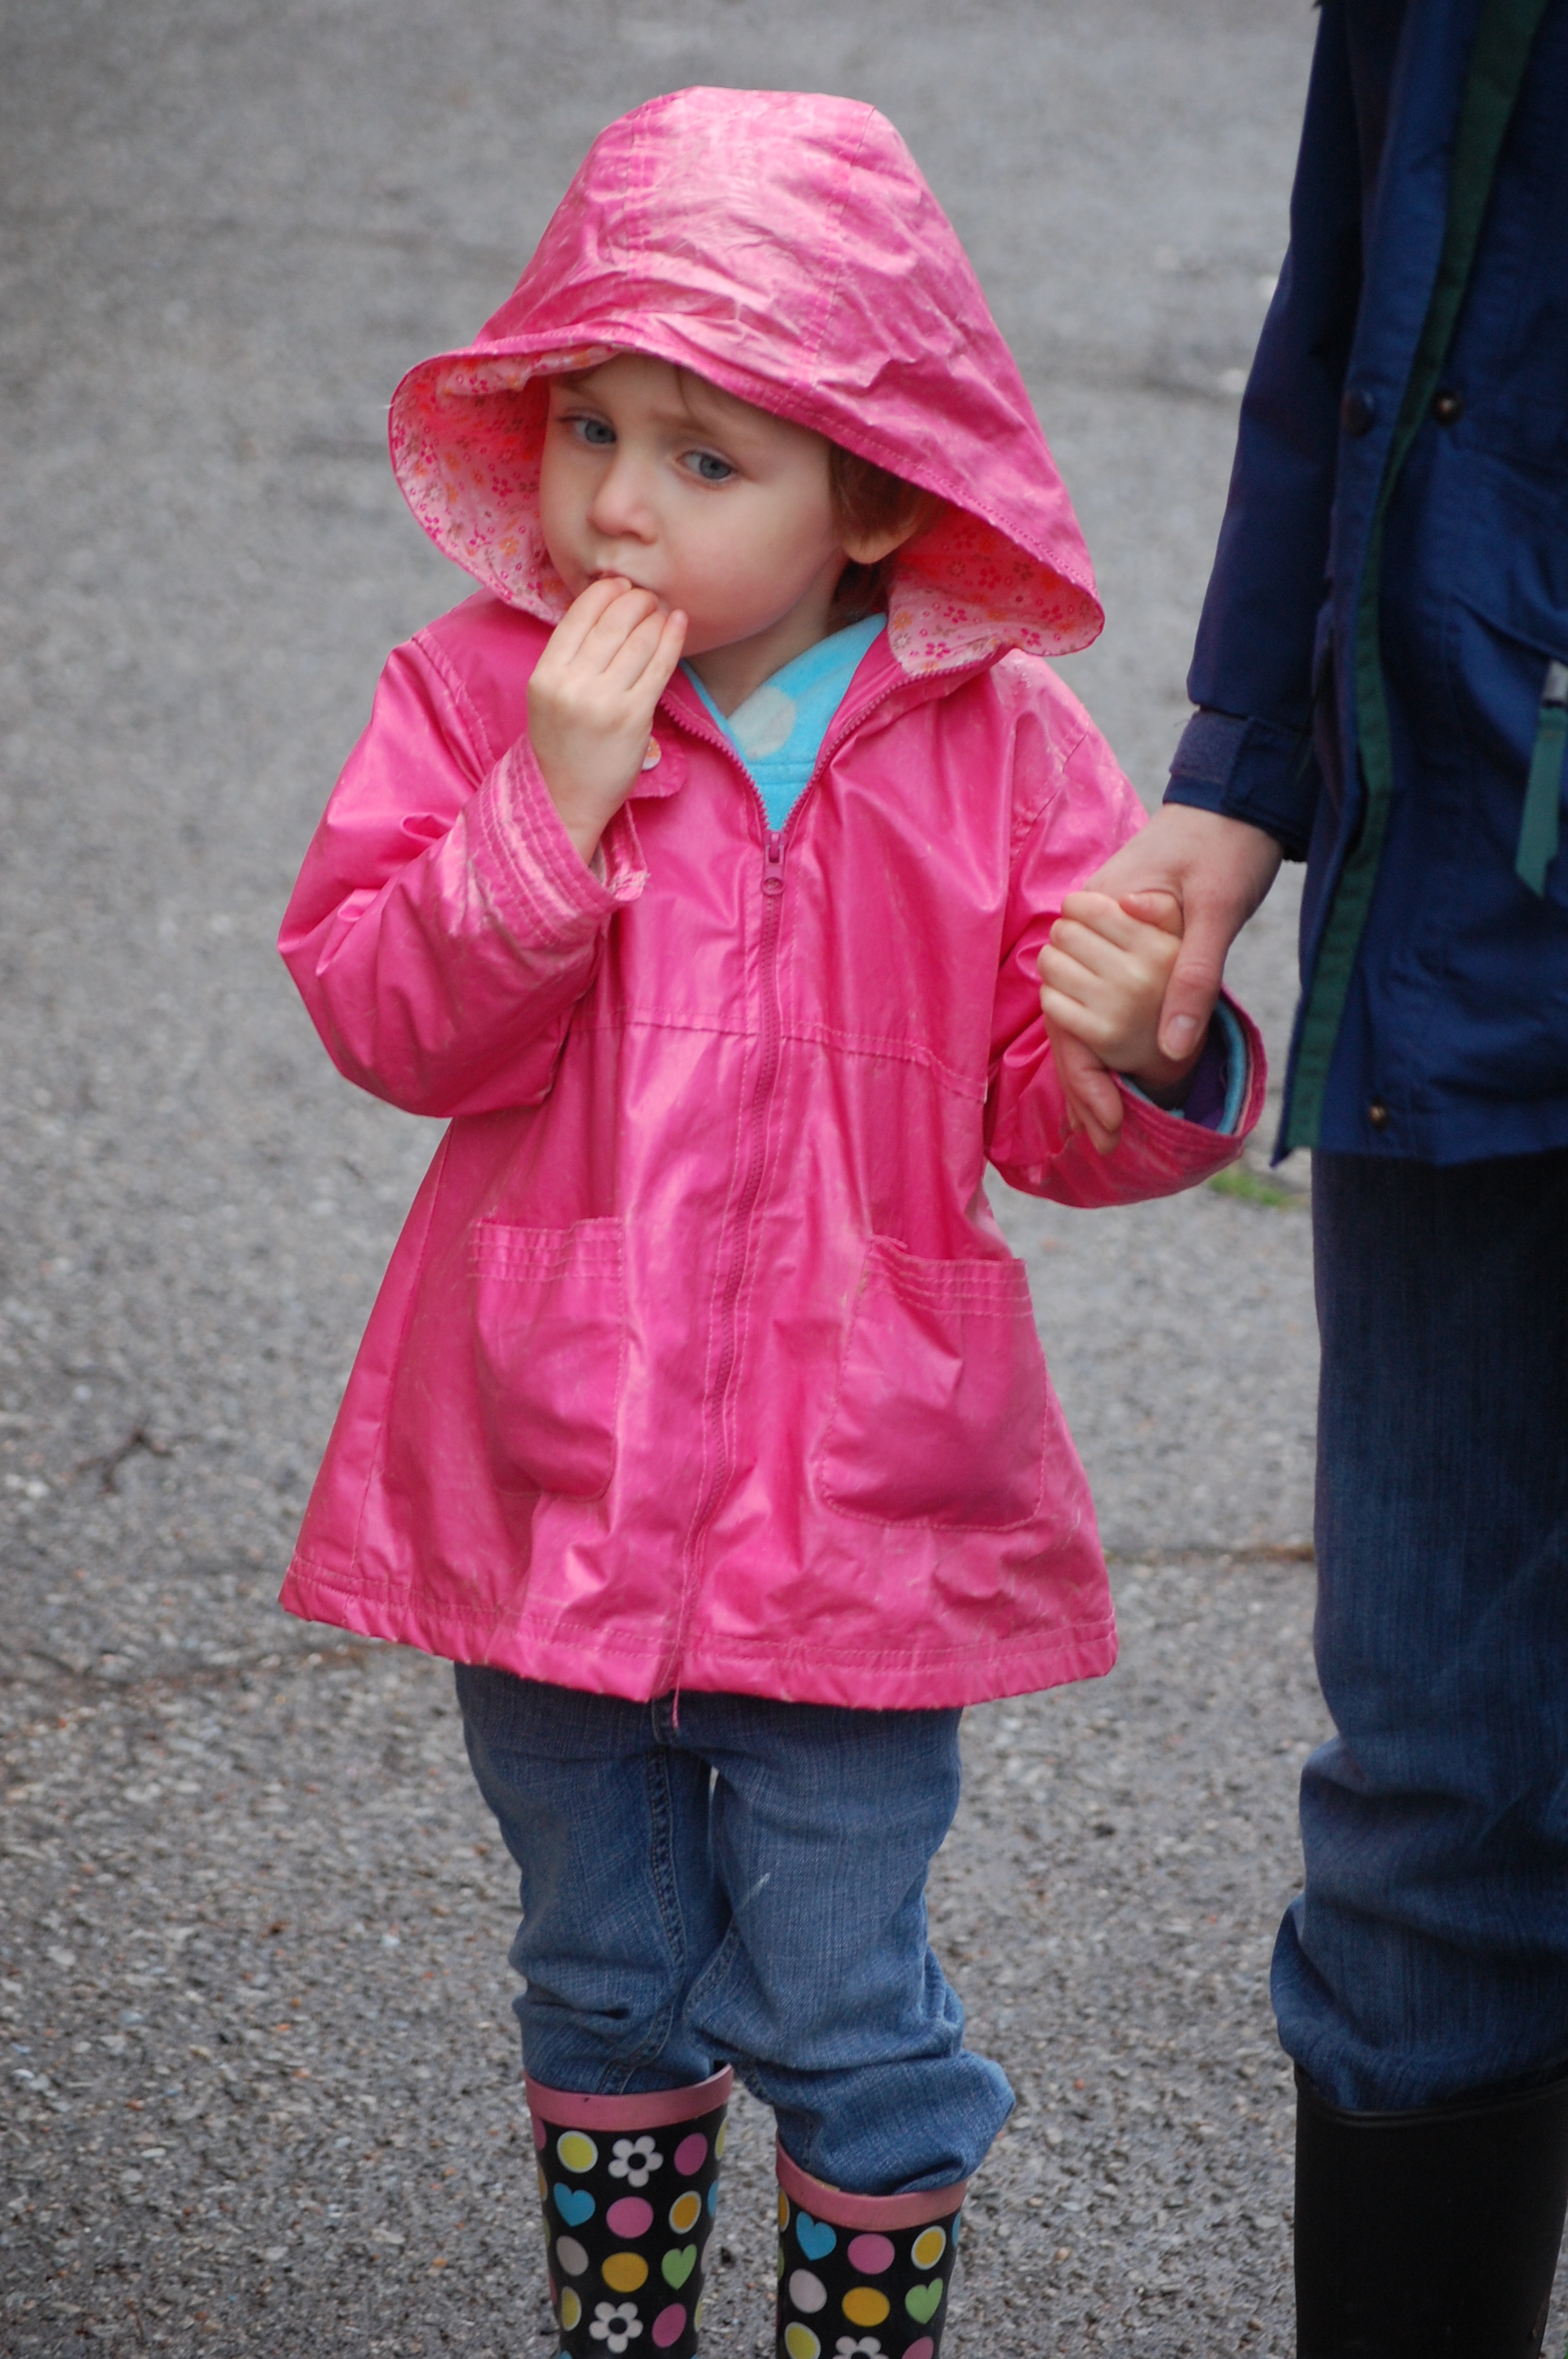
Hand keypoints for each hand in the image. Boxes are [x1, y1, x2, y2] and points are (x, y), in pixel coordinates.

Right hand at [527, 577, 687, 864]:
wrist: (565, 798)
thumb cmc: (560, 744)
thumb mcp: (548, 695)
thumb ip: (569, 657)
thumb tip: (606, 609)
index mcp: (546, 674)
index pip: (579, 615)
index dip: (604, 592)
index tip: (619, 585)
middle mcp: (572, 684)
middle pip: (612, 622)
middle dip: (635, 599)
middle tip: (646, 596)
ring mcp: (605, 701)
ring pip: (638, 640)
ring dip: (654, 617)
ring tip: (662, 611)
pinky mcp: (634, 717)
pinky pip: (659, 667)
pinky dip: (672, 639)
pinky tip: (679, 623)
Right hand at [1049, 807, 1282, 1152]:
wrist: (1237, 797)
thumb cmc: (1226, 843)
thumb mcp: (1217, 910)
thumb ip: (1192, 975)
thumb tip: (1171, 1049)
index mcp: (1092, 915)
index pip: (1067, 1010)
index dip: (1083, 1074)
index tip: (1106, 1122)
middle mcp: (1083, 927)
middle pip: (1066, 1021)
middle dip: (1083, 1086)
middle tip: (1105, 1142)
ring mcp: (1100, 934)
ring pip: (1080, 1013)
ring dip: (1092, 1069)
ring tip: (1106, 1126)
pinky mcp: (1122, 939)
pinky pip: (1102, 998)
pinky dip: (1107, 1041)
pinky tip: (1121, 1075)